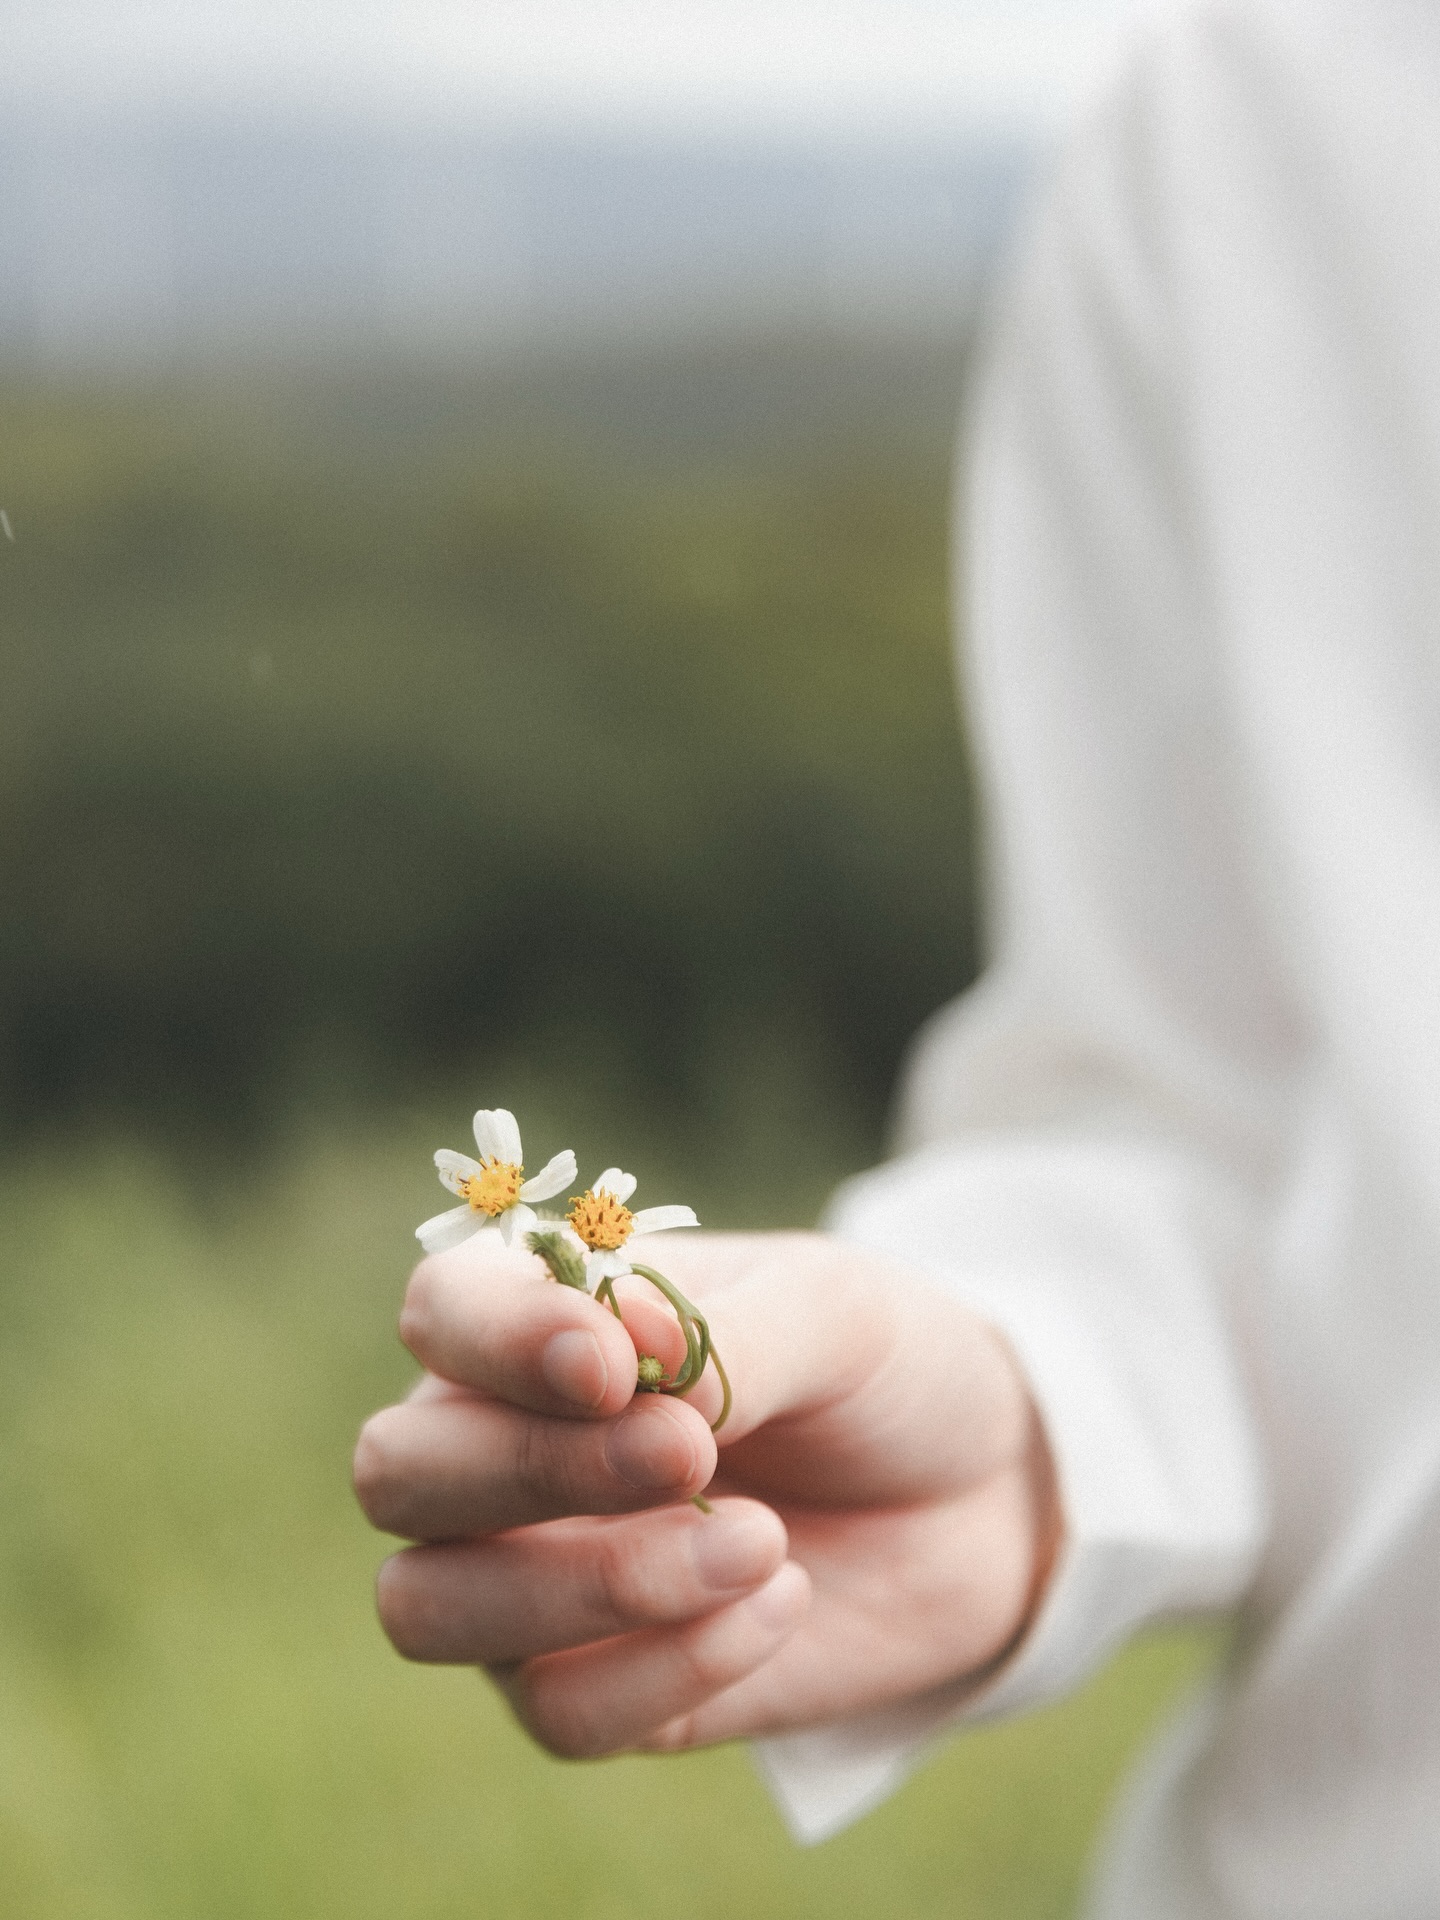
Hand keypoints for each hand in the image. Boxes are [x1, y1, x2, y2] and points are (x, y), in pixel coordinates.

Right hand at [353, 1231, 1059, 1758]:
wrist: (982, 1493)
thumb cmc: (881, 1367)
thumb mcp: (835, 1314)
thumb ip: (724, 1332)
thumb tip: (624, 1345)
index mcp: (547, 1320)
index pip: (440, 1311)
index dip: (496, 1340)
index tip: (612, 1366)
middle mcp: (504, 1446)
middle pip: (398, 1472)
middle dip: (535, 1469)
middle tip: (690, 1454)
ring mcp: (532, 1574)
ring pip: (431, 1608)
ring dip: (590, 1584)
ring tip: (759, 1542)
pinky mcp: (598, 1686)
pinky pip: (556, 1711)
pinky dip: (667, 1669)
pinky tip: (781, 1602)